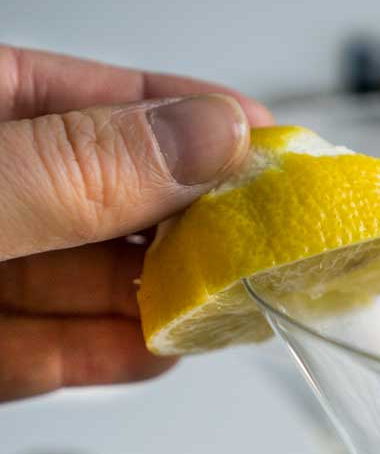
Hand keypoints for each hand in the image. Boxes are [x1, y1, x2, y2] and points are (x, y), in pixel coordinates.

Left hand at [0, 45, 271, 401]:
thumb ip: (80, 167)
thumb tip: (205, 137)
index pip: (94, 99)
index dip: (184, 116)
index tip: (264, 138)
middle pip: (103, 197)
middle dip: (183, 221)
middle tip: (263, 237)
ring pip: (79, 279)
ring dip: (156, 296)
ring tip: (228, 303)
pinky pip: (40, 349)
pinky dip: (102, 354)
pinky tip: (157, 352)